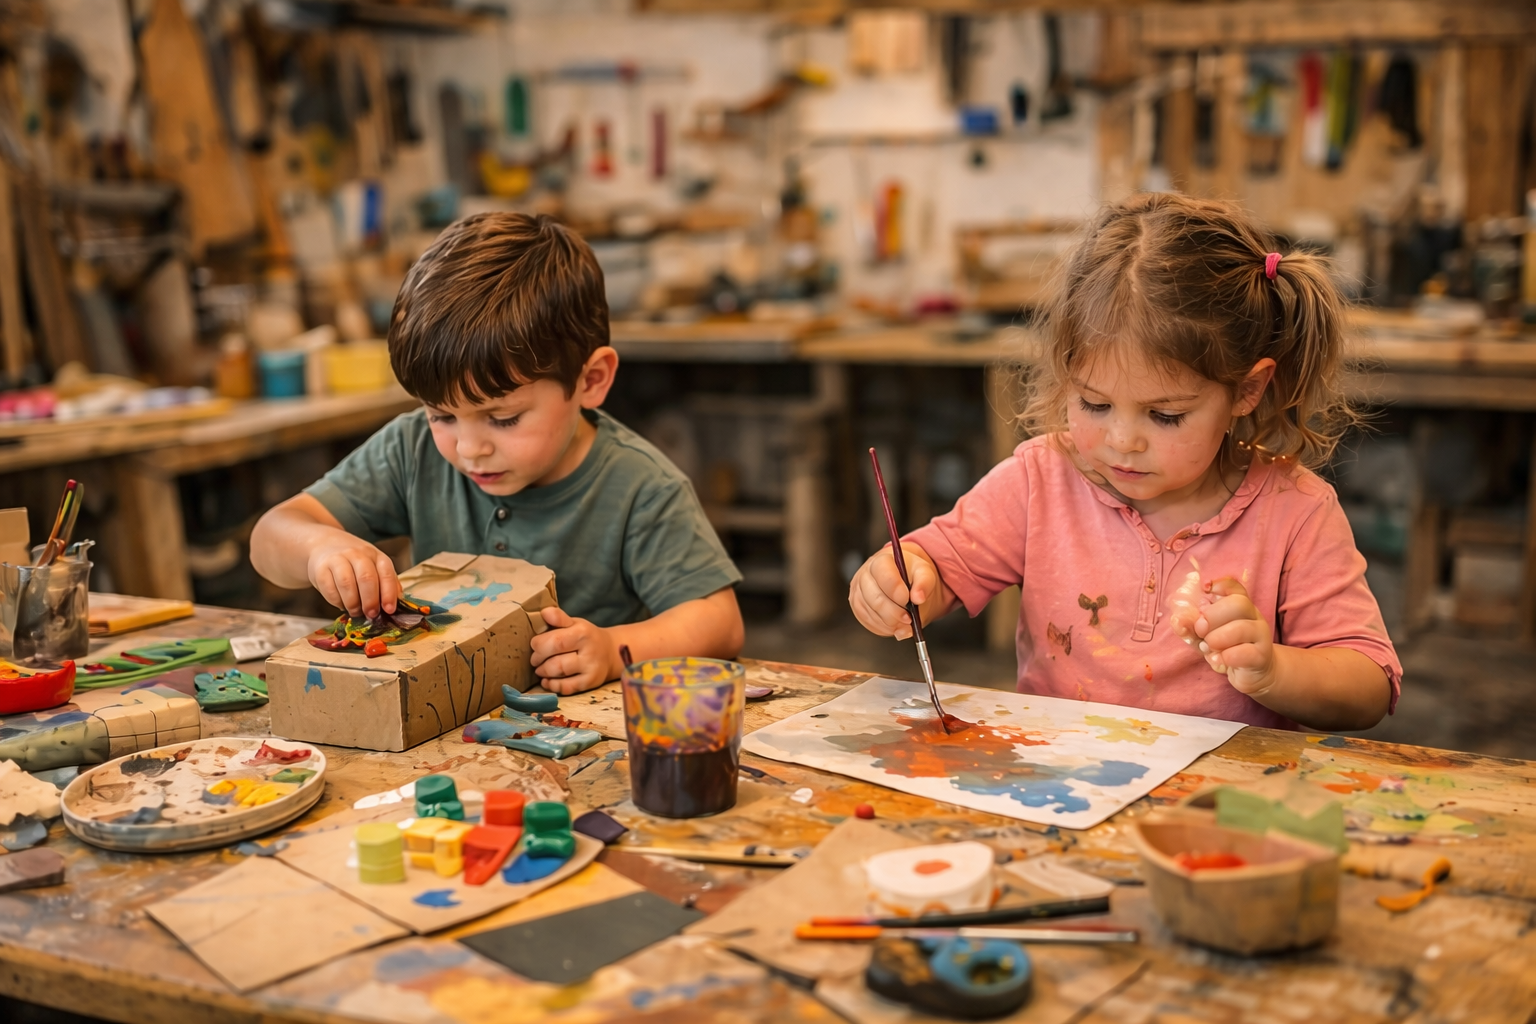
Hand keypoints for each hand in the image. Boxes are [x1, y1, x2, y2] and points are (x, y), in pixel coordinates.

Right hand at [307, 537, 399, 618]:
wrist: (324, 545)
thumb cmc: (353, 562)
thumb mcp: (373, 566)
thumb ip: (386, 583)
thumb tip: (396, 602)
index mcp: (375, 555)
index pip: (386, 573)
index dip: (389, 593)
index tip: (389, 610)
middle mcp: (357, 554)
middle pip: (366, 578)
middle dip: (370, 601)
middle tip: (371, 614)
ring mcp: (337, 559)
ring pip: (347, 584)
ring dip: (353, 603)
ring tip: (356, 612)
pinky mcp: (320, 568)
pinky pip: (330, 589)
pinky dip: (337, 602)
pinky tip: (342, 604)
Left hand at [530, 606, 618, 694]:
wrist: (611, 652)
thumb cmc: (587, 637)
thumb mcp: (575, 623)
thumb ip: (559, 618)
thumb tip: (544, 612)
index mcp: (583, 633)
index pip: (555, 641)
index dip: (538, 645)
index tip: (535, 644)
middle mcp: (589, 651)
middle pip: (555, 660)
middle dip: (538, 660)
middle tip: (535, 659)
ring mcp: (591, 669)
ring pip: (559, 673)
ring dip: (543, 672)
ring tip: (541, 668)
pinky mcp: (590, 683)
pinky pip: (566, 688)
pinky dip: (552, 685)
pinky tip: (547, 680)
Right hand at [849, 543, 939, 639]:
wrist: (904, 580)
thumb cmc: (912, 574)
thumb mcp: (924, 572)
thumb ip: (924, 582)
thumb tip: (918, 598)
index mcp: (881, 561)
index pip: (884, 575)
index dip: (896, 590)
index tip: (909, 600)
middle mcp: (864, 575)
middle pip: (876, 599)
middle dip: (895, 613)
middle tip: (910, 619)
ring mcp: (858, 592)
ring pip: (872, 614)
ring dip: (892, 623)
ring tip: (906, 622)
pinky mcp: (857, 608)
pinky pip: (870, 623)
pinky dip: (885, 627)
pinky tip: (896, 623)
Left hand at [1190, 577, 1275, 695]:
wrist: (1251, 673)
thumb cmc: (1225, 648)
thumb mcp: (1204, 636)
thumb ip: (1190, 627)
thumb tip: (1177, 620)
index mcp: (1239, 605)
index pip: (1235, 587)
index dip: (1220, 584)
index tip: (1204, 589)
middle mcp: (1253, 616)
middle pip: (1239, 604)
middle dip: (1213, 616)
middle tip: (1200, 630)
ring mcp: (1260, 635)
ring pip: (1243, 628)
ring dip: (1218, 638)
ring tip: (1208, 647)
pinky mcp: (1262, 656)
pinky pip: (1245, 652)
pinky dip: (1225, 657)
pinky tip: (1216, 660)